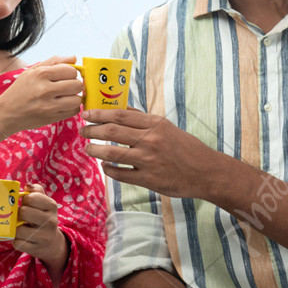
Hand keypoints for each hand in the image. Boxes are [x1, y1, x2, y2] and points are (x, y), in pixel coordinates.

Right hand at [0, 56, 82, 132]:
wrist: (6, 113)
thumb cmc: (20, 90)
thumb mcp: (32, 71)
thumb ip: (54, 62)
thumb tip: (74, 58)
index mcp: (40, 74)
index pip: (70, 70)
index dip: (71, 73)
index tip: (66, 76)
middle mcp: (45, 90)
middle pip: (77, 85)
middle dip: (75, 84)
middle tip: (67, 86)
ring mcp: (49, 106)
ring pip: (77, 100)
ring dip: (74, 97)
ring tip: (65, 96)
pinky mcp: (51, 118)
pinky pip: (74, 111)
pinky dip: (71, 108)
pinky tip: (62, 105)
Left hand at [13, 184, 68, 275]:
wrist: (52, 243)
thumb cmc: (43, 217)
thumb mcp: (44, 202)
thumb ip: (36, 191)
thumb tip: (27, 186)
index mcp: (51, 206)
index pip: (31, 198)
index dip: (24, 200)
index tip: (25, 203)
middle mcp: (50, 221)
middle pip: (24, 212)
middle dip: (18, 213)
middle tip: (21, 215)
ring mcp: (44, 237)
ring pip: (18, 229)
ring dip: (15, 228)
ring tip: (19, 226)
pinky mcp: (35, 249)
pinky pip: (17, 243)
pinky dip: (15, 240)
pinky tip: (21, 237)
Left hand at [80, 108, 217, 197]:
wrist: (205, 172)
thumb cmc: (185, 147)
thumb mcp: (166, 127)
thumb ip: (142, 119)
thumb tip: (119, 108)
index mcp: (155, 123)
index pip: (120, 114)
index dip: (99, 113)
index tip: (86, 114)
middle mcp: (150, 140)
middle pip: (112, 131)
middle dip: (92, 130)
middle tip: (82, 131)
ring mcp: (149, 160)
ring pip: (112, 152)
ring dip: (95, 149)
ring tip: (87, 148)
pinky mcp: (149, 179)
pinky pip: (121, 174)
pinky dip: (109, 169)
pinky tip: (105, 166)